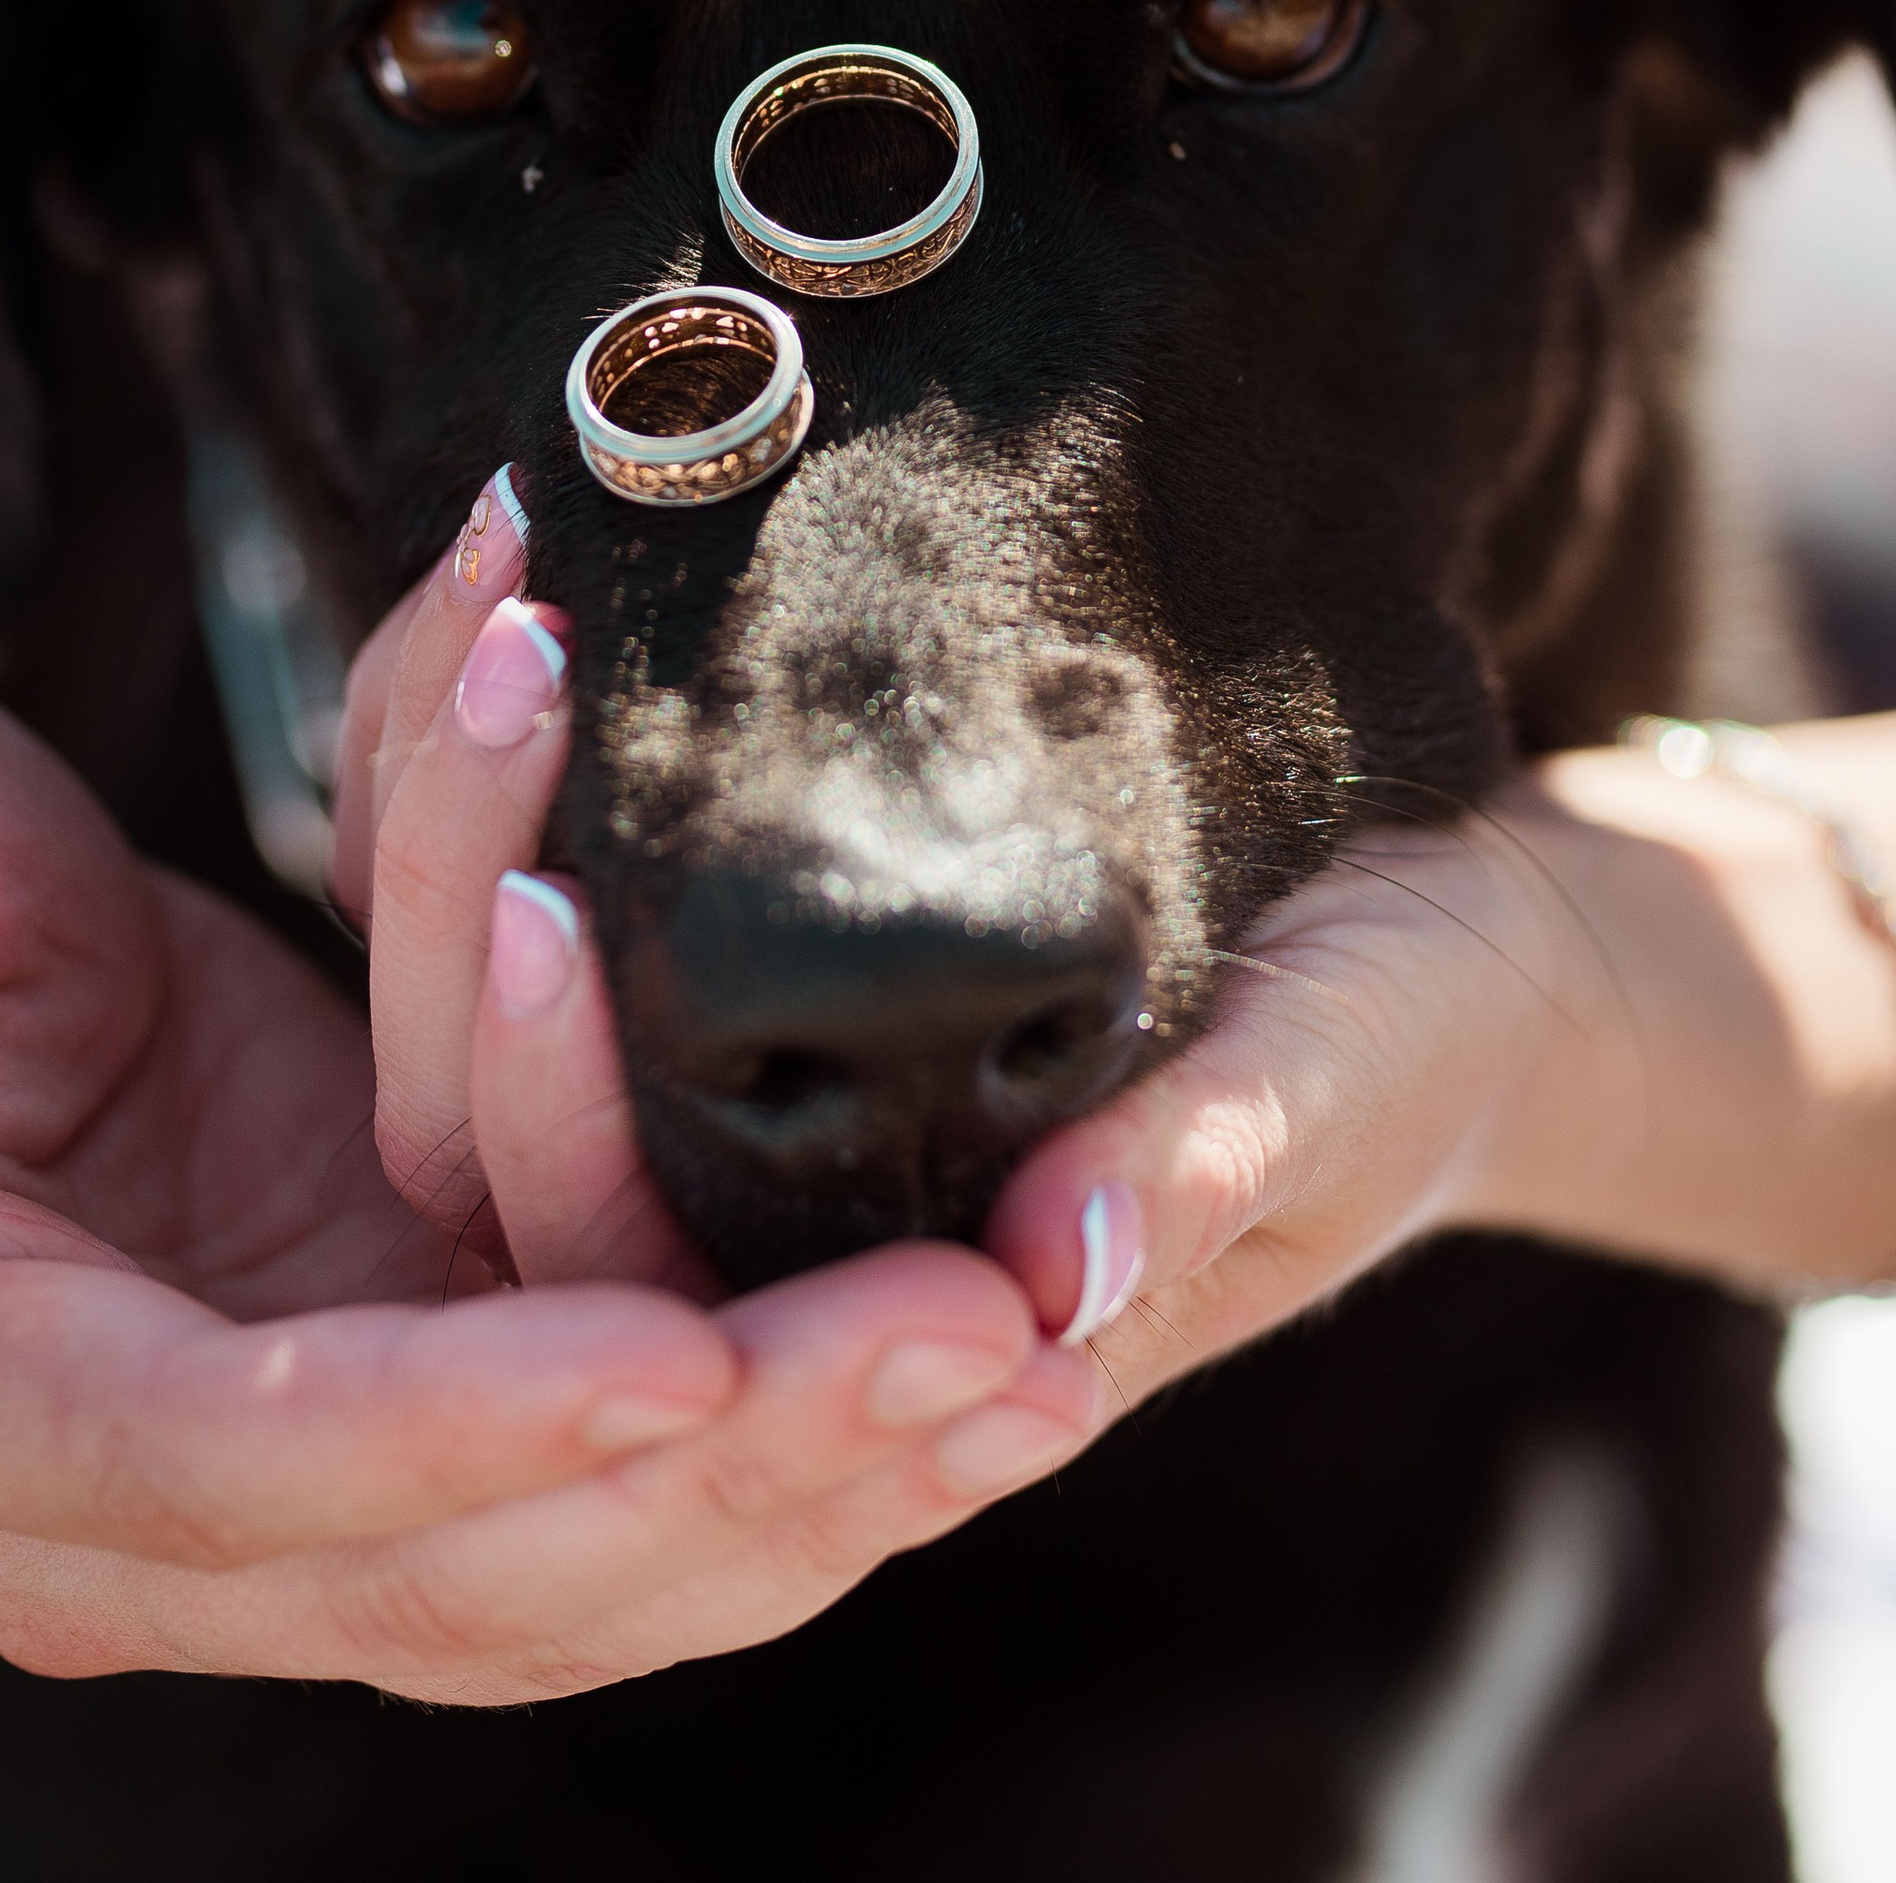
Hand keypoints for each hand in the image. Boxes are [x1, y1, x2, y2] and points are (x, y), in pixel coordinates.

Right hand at [0, 637, 1098, 1696]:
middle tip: (983, 1344)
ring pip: (560, 1557)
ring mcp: (257, 1453)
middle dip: (726, 1467)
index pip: (217, 1458)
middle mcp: (100, 1489)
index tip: (677, 1353)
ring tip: (1038, 1357)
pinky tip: (958, 1333)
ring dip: (808, 1478)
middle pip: (444, 1562)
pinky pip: (591, 1445)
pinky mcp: (367, 1360)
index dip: (444, 1426)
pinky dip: (774, 1408)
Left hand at [336, 472, 1538, 1394]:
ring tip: (492, 581)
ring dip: (448, 799)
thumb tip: (1055, 1271)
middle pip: (481, 1150)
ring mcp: (732, 1107)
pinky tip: (509, 558)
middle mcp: (767, 1248)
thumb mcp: (1339, 1085)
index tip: (539, 900)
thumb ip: (1207, 1170)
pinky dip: (494, 743)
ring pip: (462, 1013)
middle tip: (506, 660)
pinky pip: (534, 884)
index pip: (636, 1296)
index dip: (557, 1121)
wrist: (1447, 939)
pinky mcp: (724, 970)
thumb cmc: (1411, 1036)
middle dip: (455, 897)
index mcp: (893, 1337)